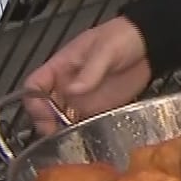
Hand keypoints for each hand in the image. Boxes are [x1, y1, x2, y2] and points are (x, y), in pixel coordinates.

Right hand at [22, 17, 154, 133]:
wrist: (147, 45)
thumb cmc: (121, 38)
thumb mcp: (106, 49)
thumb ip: (90, 70)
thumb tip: (72, 90)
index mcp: (61, 67)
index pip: (34, 85)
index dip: (33, 101)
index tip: (44, 114)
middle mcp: (67, 86)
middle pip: (44, 108)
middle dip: (45, 124)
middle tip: (56, 135)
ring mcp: (82, 99)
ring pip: (61, 121)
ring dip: (62, 133)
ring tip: (70, 142)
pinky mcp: (98, 110)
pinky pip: (83, 126)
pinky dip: (82, 135)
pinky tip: (87, 141)